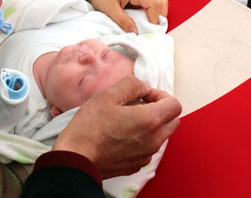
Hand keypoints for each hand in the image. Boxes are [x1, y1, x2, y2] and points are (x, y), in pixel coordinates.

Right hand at [53, 76, 180, 177]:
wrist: (77, 158)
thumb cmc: (90, 127)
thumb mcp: (108, 95)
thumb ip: (132, 85)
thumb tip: (143, 86)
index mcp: (150, 121)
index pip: (174, 104)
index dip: (159, 95)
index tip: (142, 95)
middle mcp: (154, 140)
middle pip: (172, 121)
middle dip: (159, 110)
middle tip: (137, 105)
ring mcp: (146, 155)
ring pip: (160, 135)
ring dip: (150, 125)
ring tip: (125, 120)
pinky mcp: (136, 165)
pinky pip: (147, 149)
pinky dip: (141, 139)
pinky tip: (119, 135)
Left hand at [87, 0, 167, 32]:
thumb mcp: (109, 9)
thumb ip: (123, 21)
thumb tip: (136, 33)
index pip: (155, 3)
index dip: (155, 18)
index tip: (150, 31)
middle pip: (162, 2)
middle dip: (161, 17)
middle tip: (153, 31)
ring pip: (160, 3)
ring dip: (159, 16)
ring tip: (151, 28)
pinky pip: (153, 5)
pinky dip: (154, 14)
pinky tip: (146, 23)